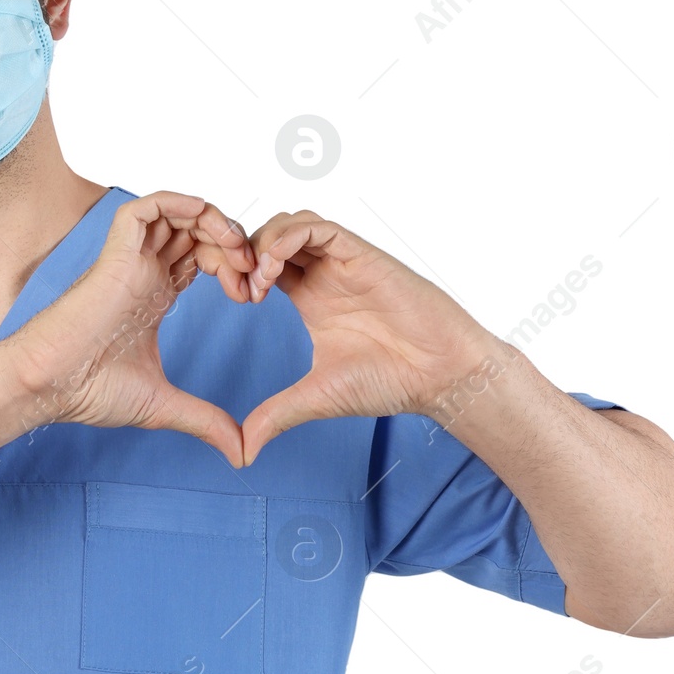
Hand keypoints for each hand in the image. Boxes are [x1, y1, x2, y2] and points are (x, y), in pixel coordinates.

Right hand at [0, 192, 257, 466]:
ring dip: (213, 221)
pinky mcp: (115, 252)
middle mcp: (143, 271)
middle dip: (232, 243)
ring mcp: (129, 259)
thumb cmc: (90, 391)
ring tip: (235, 249)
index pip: (201, 258)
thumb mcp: (165, 405)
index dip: (233, 267)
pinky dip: (179, 202)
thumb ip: (206, 421)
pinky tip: (206, 224)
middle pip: (196, 232)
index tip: (252, 296)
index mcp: (153, 295)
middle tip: (252, 271)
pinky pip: (146, 207)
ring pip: (177, 212)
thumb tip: (242, 454)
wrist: (52, 385)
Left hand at [239, 210, 495, 464]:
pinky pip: (318, 227)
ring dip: (263, 242)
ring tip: (257, 279)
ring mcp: (342, 261)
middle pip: (270, 235)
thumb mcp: (317, 397)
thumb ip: (276, 415)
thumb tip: (242, 451)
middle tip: (236, 283)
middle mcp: (324, 273)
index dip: (239, 271)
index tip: (235, 298)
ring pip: (291, 223)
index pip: (262, 263)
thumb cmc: (390, 381)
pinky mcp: (362, 254)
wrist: (438, 376)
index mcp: (309, 297)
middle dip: (244, 251)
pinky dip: (288, 238)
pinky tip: (274, 269)